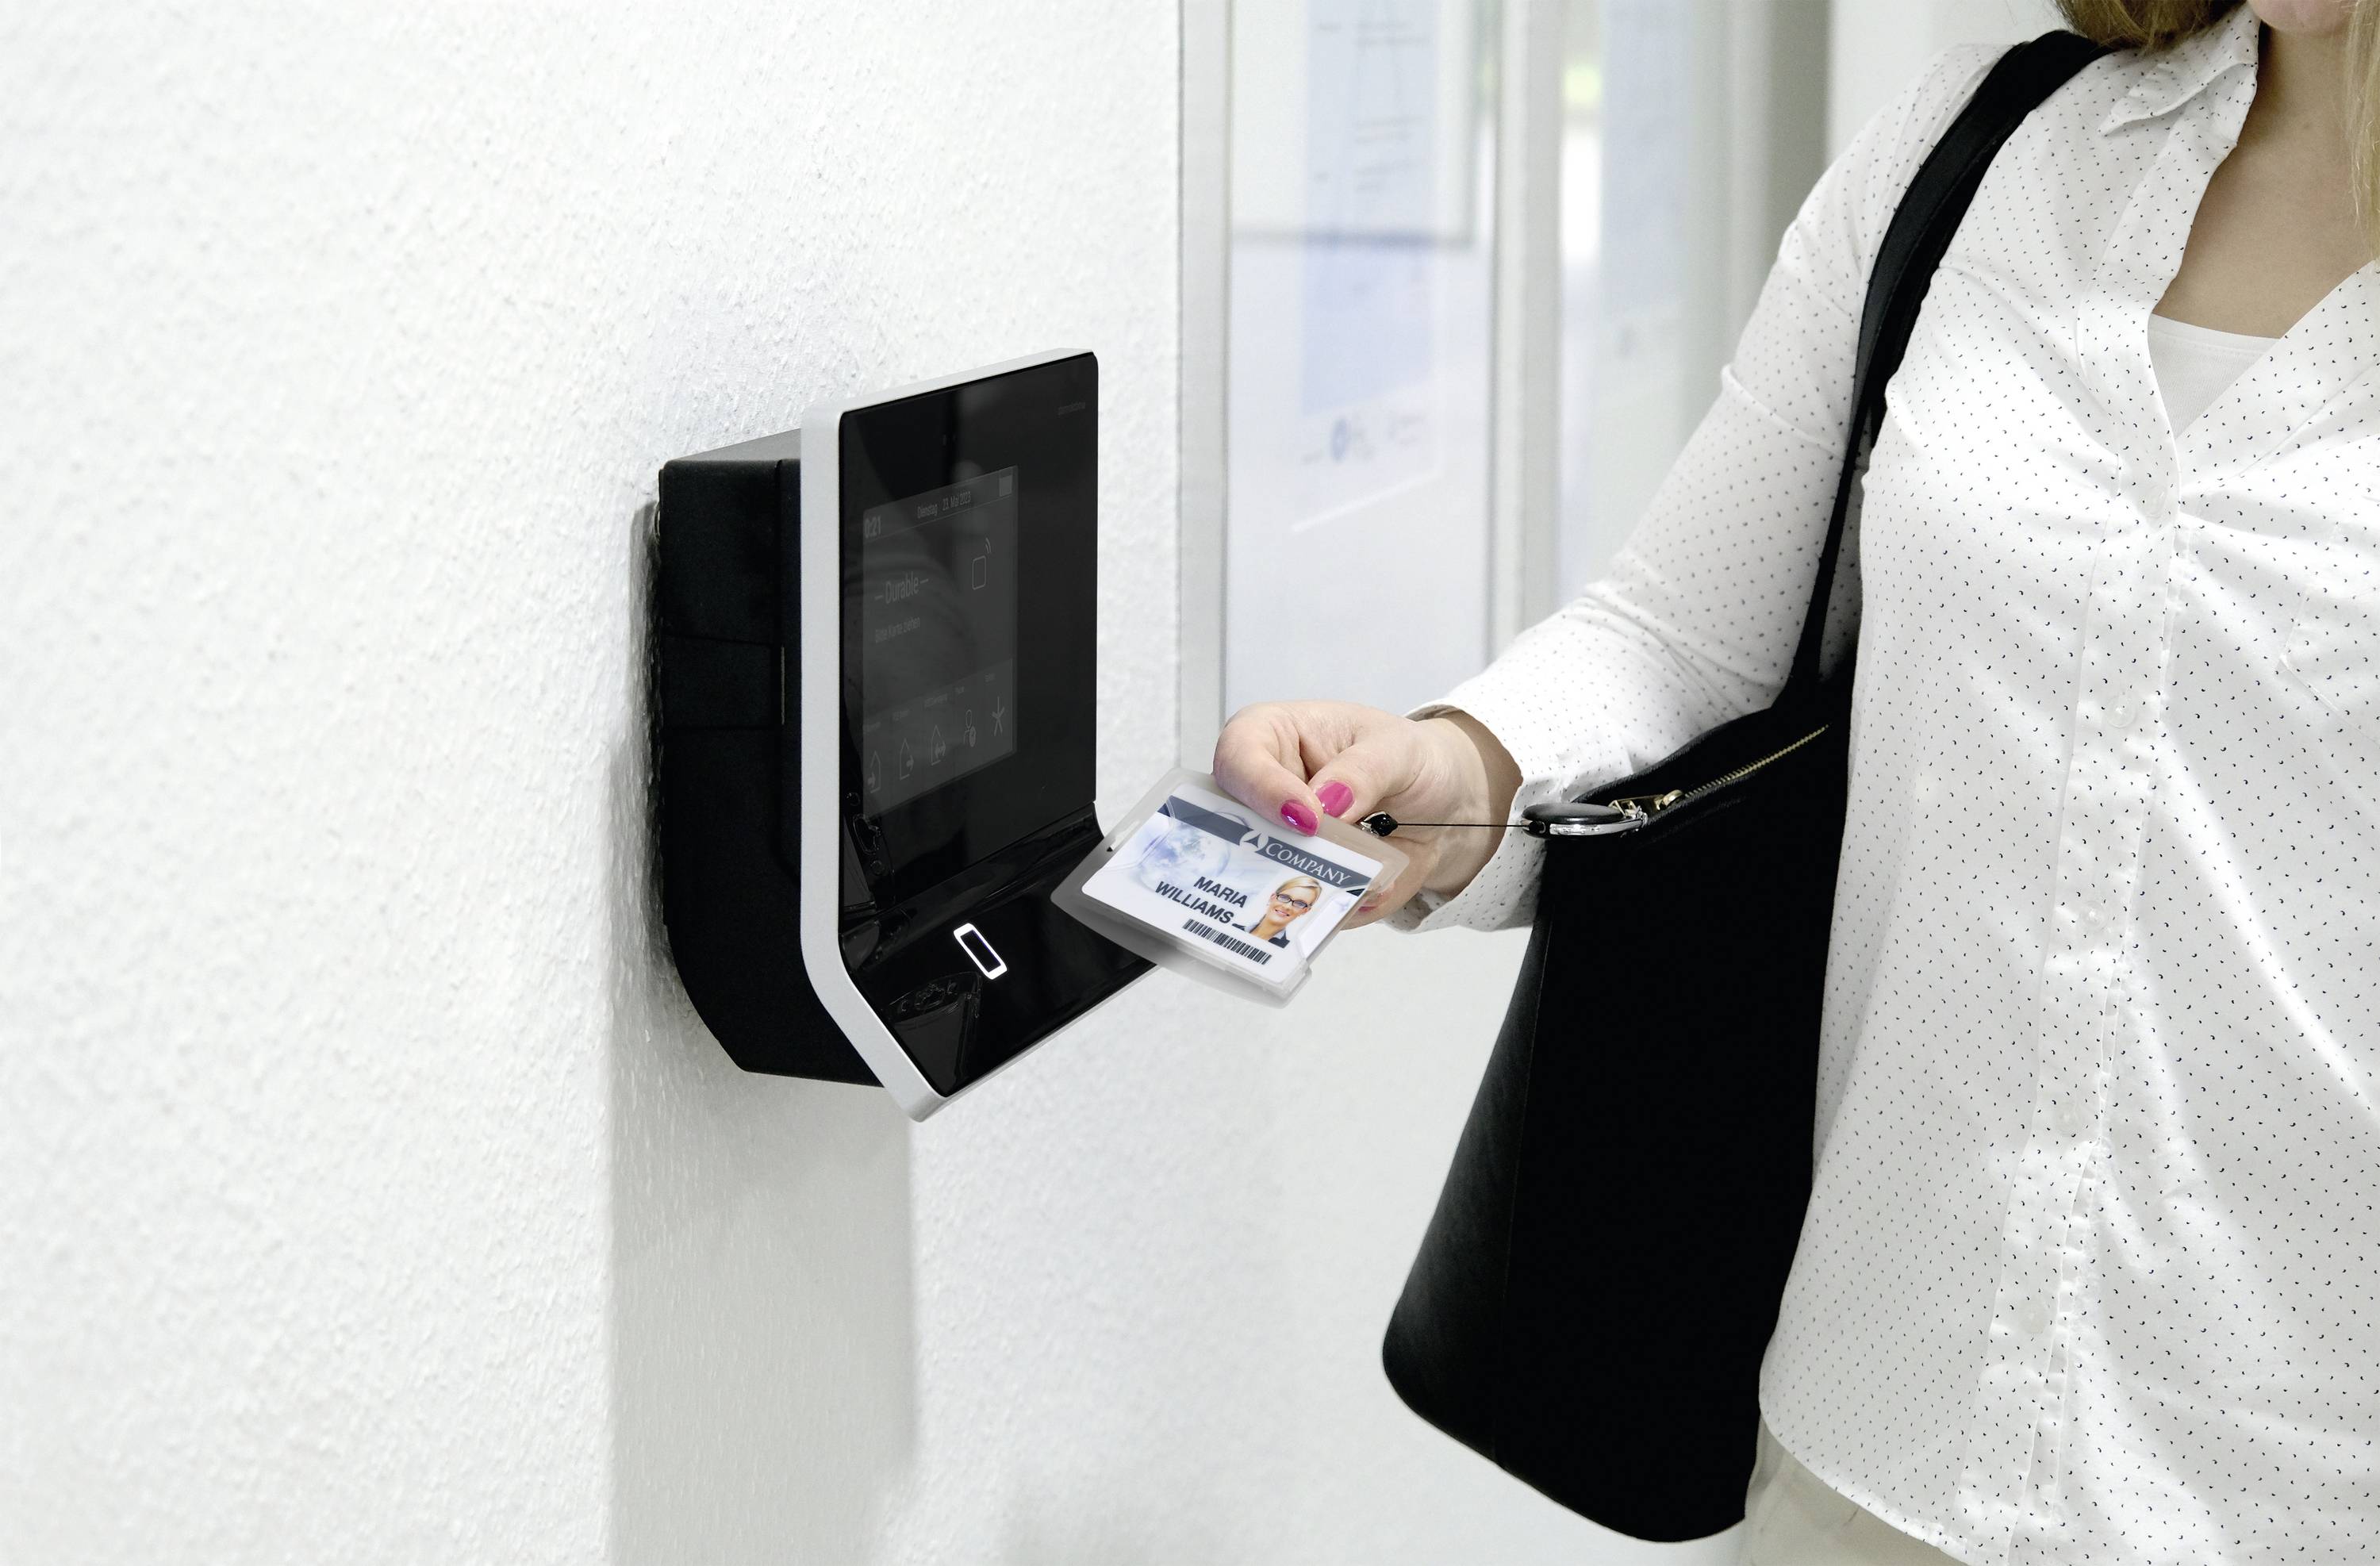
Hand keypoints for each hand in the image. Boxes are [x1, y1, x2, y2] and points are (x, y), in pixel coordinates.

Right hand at [1212, 700, 1520, 926]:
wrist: (1443, 805)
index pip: (1240, 755)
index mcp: (1274, 737)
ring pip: (1268, 878)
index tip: (1306, 817)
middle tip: (1325, 864)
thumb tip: (1328, 801)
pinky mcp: (1305, 884)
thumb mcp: (1399, 749)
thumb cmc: (1409, 758)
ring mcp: (1281, 845)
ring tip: (1365, 885)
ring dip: (1313, 889)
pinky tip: (1375, 893)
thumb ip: (1364, 770)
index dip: (1262, 788)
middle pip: (1234, 827)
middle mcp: (1265, 794)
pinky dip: (1343, 908)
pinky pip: (1309, 910)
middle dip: (1278, 853)